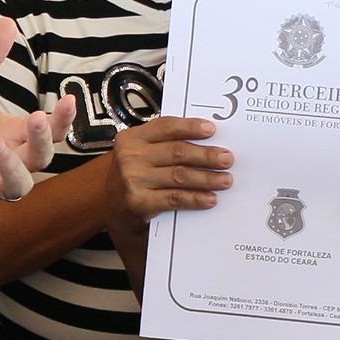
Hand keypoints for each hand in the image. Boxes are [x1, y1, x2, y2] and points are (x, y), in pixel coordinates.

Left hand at [0, 19, 76, 215]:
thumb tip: (7, 21)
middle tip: (36, 119)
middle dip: (42, 141)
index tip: (68, 98)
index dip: (62, 119)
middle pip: (41, 159)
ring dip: (13, 168)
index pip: (49, 130)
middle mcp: (9, 161)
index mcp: (14, 134)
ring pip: (18, 186)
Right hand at [105, 117, 231, 232]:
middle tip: (226, 159)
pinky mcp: (139, 203)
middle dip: (206, 155)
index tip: (211, 130)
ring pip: (179, 175)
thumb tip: (205, 141)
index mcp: (131, 138)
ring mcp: (133, 180)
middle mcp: (130, 157)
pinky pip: (175, 198)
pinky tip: (210, 198)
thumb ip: (163, 145)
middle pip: (177, 152)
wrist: (112, 213)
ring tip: (225, 180)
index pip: (165, 127)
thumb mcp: (140, 155)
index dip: (190, 127)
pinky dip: (196, 198)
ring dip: (207, 178)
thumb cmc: (133, 179)